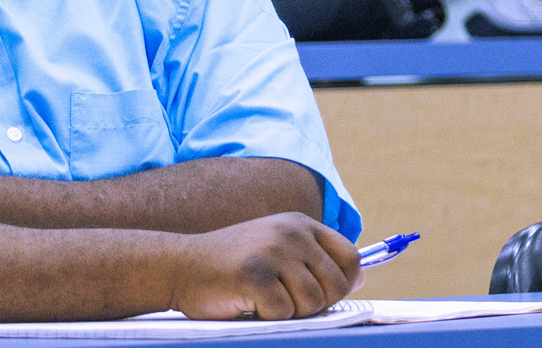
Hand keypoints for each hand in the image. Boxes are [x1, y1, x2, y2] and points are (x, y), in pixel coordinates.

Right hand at [167, 213, 360, 320]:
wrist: (178, 266)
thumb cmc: (230, 266)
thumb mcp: (277, 251)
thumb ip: (316, 261)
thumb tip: (362, 275)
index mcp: (300, 224)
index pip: (350, 257)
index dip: (343, 283)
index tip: (321, 294)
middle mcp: (290, 233)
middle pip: (335, 285)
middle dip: (315, 304)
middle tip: (284, 301)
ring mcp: (272, 252)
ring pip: (312, 303)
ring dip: (289, 312)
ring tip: (263, 299)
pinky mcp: (254, 275)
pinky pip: (283, 313)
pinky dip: (266, 316)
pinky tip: (246, 302)